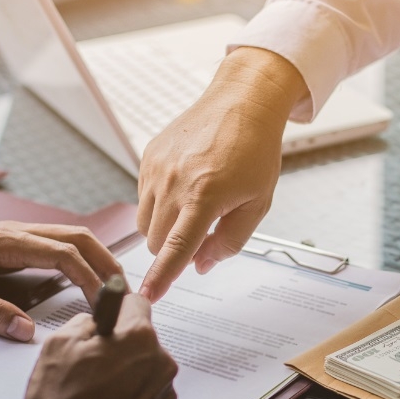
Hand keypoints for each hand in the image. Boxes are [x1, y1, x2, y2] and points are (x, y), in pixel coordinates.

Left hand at [0, 221, 122, 340]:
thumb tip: (27, 332)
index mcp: (6, 240)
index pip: (64, 254)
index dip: (90, 278)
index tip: (105, 303)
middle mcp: (18, 231)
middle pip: (78, 237)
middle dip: (106, 262)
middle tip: (125, 292)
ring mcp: (18, 233)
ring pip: (71, 237)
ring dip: (97, 257)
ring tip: (114, 285)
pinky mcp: (15, 241)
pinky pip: (58, 243)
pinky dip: (81, 257)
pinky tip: (86, 277)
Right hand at [0, 295, 177, 398]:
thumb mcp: (57, 348)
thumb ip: (81, 323)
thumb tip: (94, 322)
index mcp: (138, 337)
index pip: (136, 303)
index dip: (115, 310)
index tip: (103, 322)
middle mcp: (161, 362)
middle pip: (142, 342)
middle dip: (119, 349)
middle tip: (89, 368)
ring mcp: (165, 394)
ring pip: (145, 372)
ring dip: (126, 378)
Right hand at [136, 47, 307, 301]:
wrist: (242, 103)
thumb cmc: (255, 151)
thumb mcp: (256, 203)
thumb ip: (229, 240)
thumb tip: (201, 265)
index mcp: (204, 196)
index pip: (176, 248)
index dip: (162, 276)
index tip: (149, 295)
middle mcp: (174, 181)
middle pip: (155, 241)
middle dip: (173, 248)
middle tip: (202, 232)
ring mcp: (157, 168)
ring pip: (144, 222)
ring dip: (163, 227)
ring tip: (195, 206)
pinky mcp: (148, 156)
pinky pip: (143, 196)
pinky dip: (160, 203)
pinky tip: (186, 185)